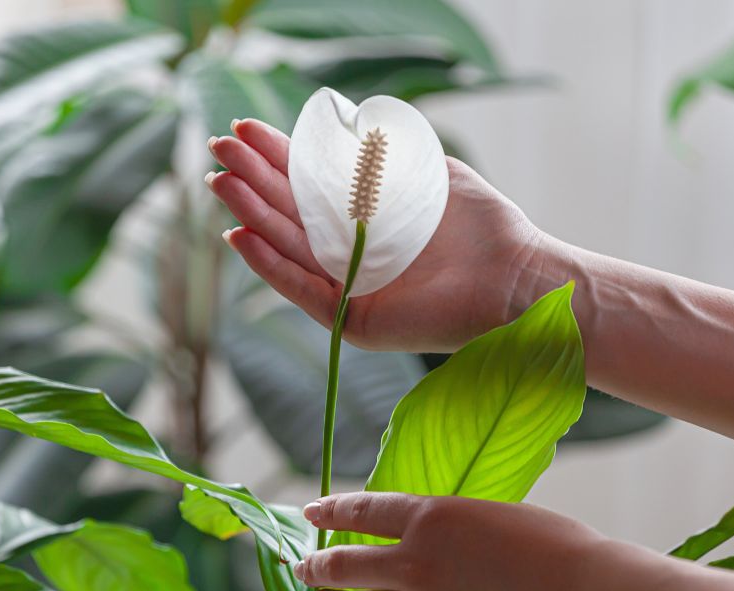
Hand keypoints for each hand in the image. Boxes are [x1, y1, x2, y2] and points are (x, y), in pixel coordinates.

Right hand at [207, 119, 541, 353]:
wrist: (515, 278)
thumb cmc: (482, 226)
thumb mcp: (430, 173)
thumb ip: (386, 154)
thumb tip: (343, 127)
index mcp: (366, 217)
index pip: (309, 184)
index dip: (275, 156)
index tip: (244, 129)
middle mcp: (352, 252)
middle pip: (289, 213)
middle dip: (252, 179)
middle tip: (218, 148)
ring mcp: (350, 287)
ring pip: (288, 248)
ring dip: (251, 215)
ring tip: (220, 185)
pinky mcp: (356, 320)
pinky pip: (304, 290)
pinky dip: (270, 266)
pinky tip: (240, 237)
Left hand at [292, 492, 627, 590]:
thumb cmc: (557, 545)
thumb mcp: (493, 513)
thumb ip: (451, 524)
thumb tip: (427, 533)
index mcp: (431, 517)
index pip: (362, 511)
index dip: (330, 511)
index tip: (310, 514)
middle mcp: (417, 563)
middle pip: (348, 564)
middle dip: (318, 565)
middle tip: (302, 567)